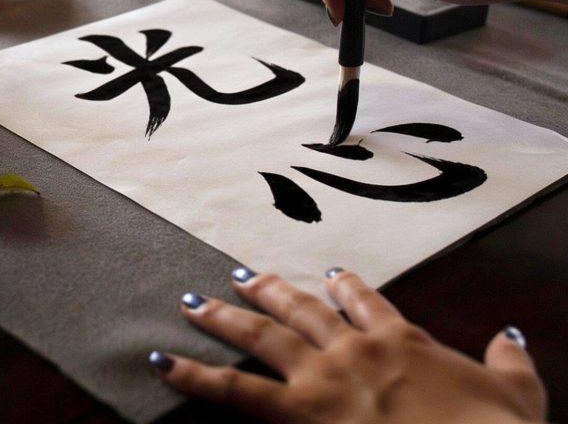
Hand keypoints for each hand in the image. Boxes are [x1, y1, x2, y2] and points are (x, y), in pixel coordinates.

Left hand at [149, 268, 545, 423]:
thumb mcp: (516, 396)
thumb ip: (509, 362)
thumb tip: (510, 336)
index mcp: (401, 340)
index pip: (366, 301)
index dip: (345, 285)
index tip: (326, 274)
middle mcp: (356, 349)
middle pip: (303, 310)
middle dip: (270, 290)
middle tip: (241, 272)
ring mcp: (324, 377)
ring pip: (265, 336)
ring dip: (227, 316)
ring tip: (195, 300)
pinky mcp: (300, 412)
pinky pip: (236, 392)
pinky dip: (197, 376)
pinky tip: (164, 362)